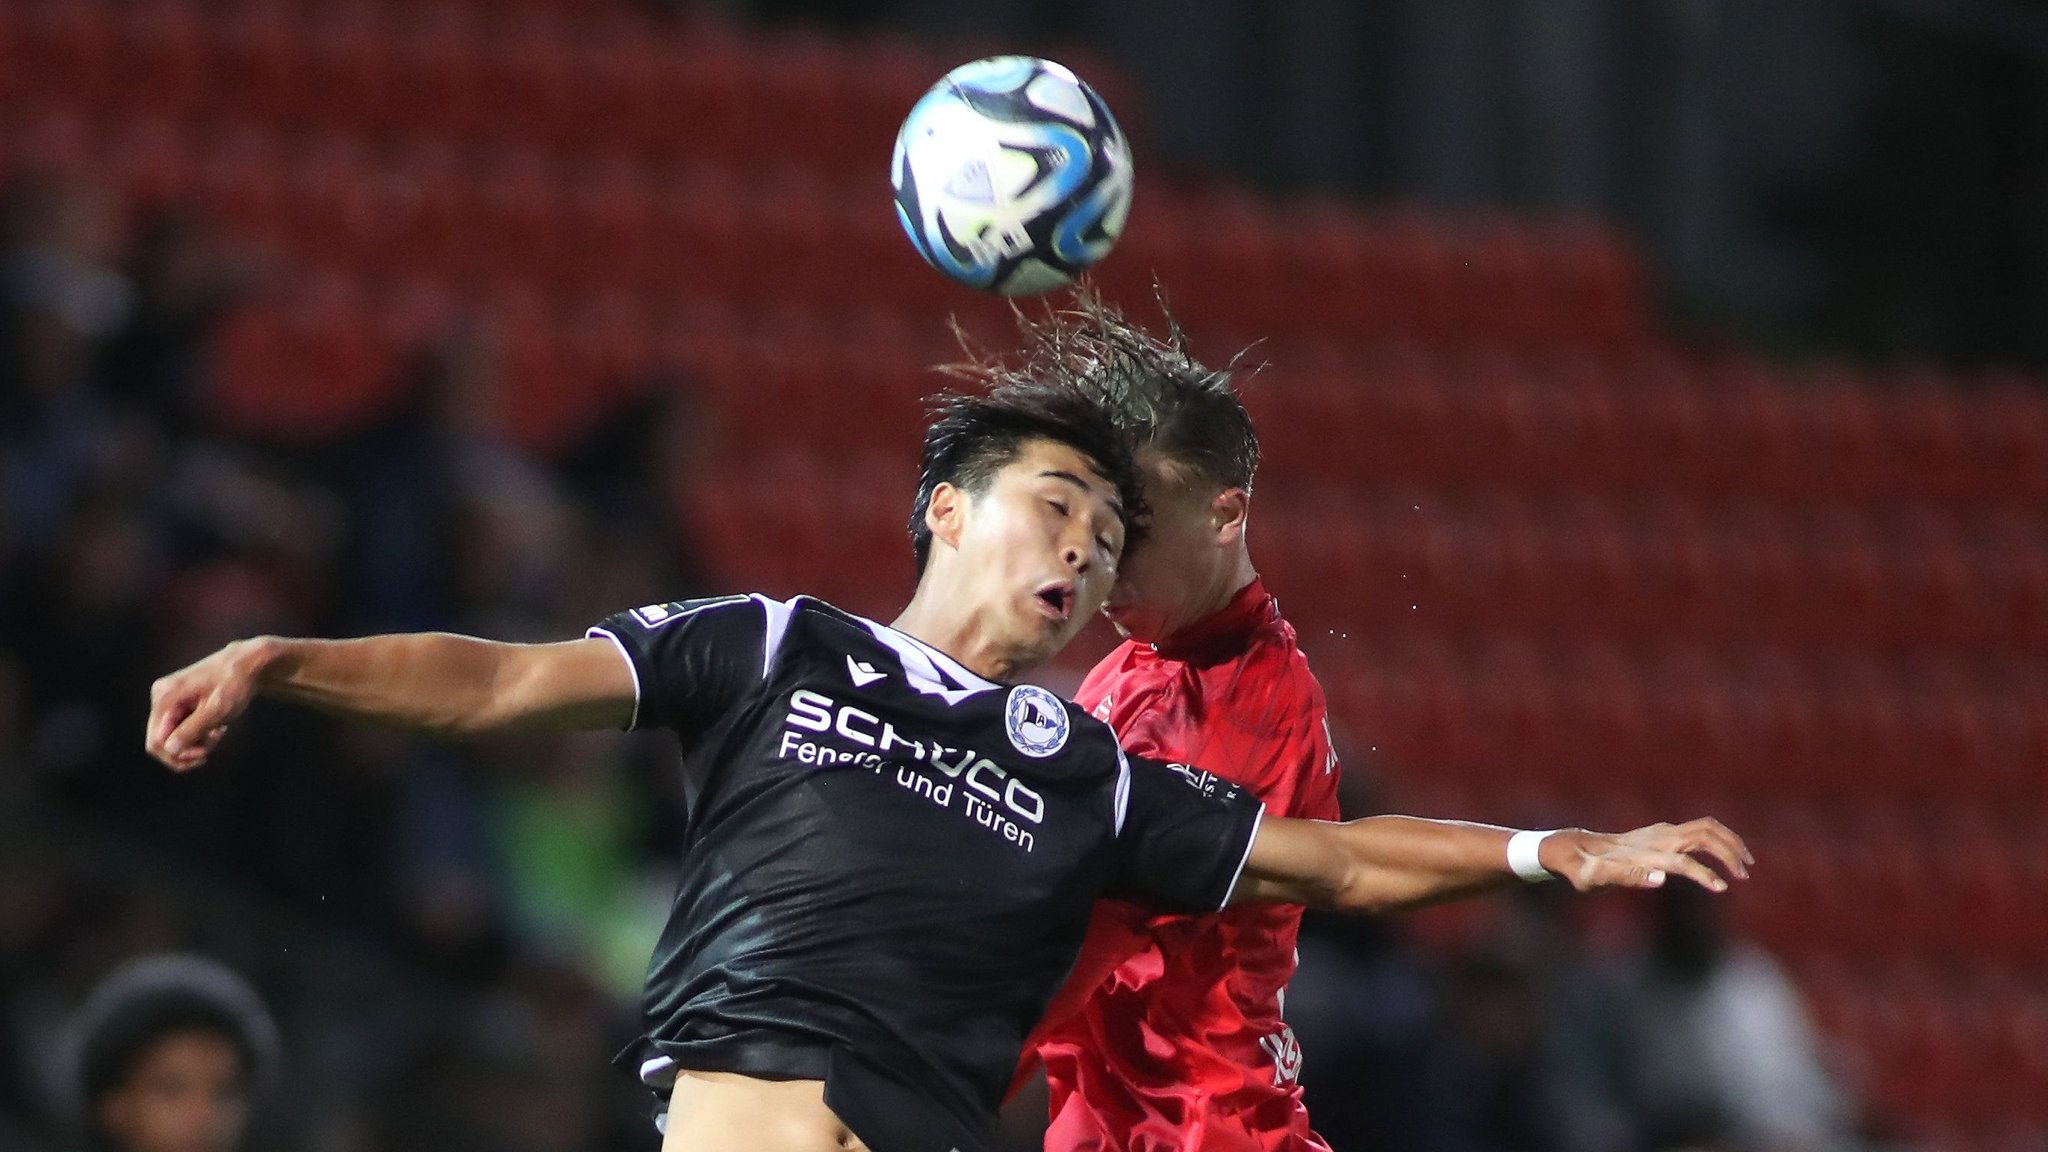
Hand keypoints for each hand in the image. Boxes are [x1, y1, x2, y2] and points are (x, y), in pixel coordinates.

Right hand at [146, 638, 276, 771]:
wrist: (247, 664)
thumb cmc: (235, 682)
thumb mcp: (217, 709)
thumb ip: (193, 729)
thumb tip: (169, 749)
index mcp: (165, 697)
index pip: (157, 741)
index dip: (179, 755)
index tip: (204, 754)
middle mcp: (161, 698)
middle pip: (162, 742)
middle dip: (188, 750)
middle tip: (213, 744)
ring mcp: (168, 701)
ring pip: (173, 738)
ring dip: (195, 743)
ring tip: (218, 733)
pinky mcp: (178, 704)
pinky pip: (180, 729)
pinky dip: (197, 735)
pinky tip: (215, 729)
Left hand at [1541, 818, 1752, 892]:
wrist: (1577, 848)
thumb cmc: (1582, 869)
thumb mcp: (1593, 879)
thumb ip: (1625, 877)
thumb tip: (1660, 879)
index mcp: (1645, 853)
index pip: (1683, 862)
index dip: (1704, 874)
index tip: (1722, 888)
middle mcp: (1658, 838)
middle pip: (1704, 834)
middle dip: (1728, 852)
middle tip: (1744, 876)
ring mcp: (1662, 832)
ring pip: (1707, 828)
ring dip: (1730, 843)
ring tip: (1745, 868)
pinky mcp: (1664, 833)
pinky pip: (1701, 830)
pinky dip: (1721, 839)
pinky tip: (1728, 857)